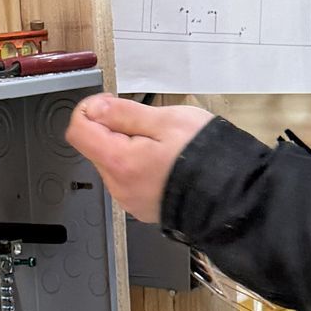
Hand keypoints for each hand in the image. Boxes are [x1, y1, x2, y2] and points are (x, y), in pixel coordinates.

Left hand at [66, 94, 212, 222]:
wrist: (232, 196)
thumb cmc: (206, 158)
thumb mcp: (166, 120)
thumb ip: (124, 113)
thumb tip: (95, 108)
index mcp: (120, 162)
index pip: (78, 130)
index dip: (90, 109)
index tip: (110, 104)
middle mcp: (118, 186)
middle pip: (95, 147)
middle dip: (113, 128)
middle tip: (147, 122)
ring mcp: (130, 199)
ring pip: (112, 163)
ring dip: (127, 147)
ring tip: (161, 143)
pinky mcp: (142, 206)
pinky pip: (128, 179)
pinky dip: (138, 165)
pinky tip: (163, 161)